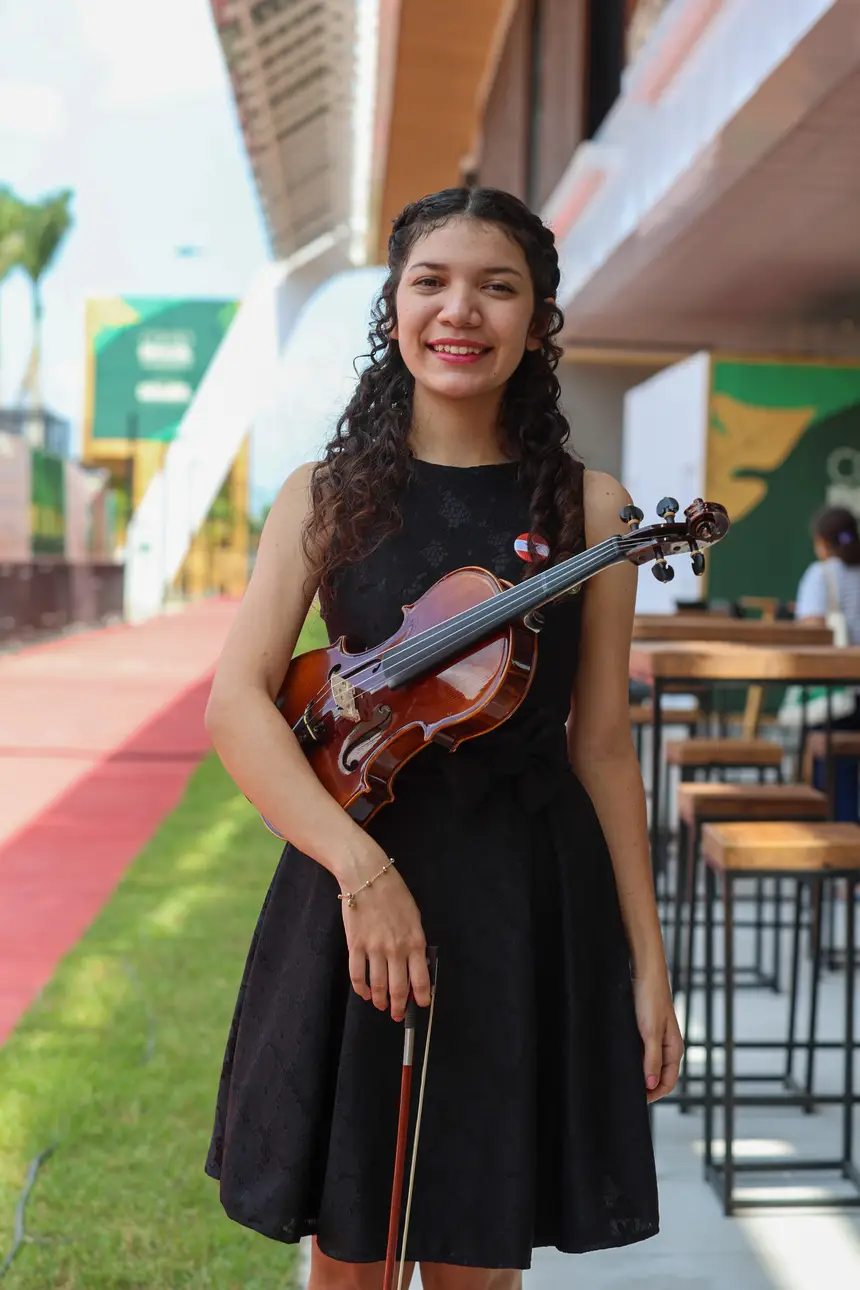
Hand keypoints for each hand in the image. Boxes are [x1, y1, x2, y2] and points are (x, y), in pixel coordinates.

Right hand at [339, 846, 430, 1019]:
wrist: (367, 876)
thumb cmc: (394, 893)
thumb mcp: (414, 916)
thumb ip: (415, 942)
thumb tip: (414, 966)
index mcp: (415, 941)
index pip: (421, 979)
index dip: (422, 997)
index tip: (421, 1004)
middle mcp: (396, 949)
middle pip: (399, 989)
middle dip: (399, 1007)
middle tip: (397, 1014)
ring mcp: (374, 949)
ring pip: (378, 986)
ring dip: (381, 1001)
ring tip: (381, 1005)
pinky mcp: (355, 946)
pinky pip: (357, 975)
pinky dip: (361, 989)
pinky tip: (365, 993)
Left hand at [633, 972, 683, 1103]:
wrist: (644, 972)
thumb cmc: (650, 998)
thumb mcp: (650, 1032)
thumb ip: (652, 1059)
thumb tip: (651, 1085)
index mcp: (674, 1048)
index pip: (668, 1082)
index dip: (654, 1094)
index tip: (638, 1101)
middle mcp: (668, 1045)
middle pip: (660, 1076)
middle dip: (647, 1087)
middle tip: (628, 1093)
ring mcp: (657, 1037)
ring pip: (651, 1064)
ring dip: (641, 1073)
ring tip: (625, 1079)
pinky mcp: (646, 1029)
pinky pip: (643, 1051)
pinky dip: (636, 1060)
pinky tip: (624, 1060)